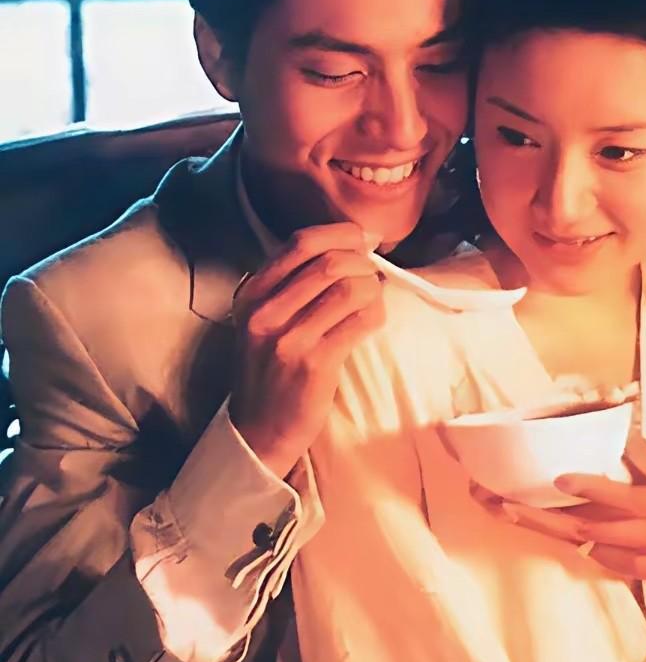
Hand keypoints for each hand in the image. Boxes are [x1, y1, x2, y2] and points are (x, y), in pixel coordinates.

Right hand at [229, 224, 384, 478]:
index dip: (342, 233)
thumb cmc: (271, 370)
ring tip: (373, 300)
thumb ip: (294, 284)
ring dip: (373, 289)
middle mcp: (265, 311)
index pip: (300, 242)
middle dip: (363, 263)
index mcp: (252, 293)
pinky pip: (360, 322)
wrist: (259, 428)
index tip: (364, 239)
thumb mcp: (265, 319)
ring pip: (349, 289)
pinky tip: (373, 320)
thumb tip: (350, 246)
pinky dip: (376, 314)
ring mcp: (288, 338)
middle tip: (373, 276)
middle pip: (330, 262)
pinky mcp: (314, 364)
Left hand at [490, 435, 645, 582]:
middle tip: (506, 505)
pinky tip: (552, 536)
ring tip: (514, 516)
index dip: (590, 490)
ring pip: (593, 549)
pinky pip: (609, 564)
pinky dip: (584, 550)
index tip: (559, 479)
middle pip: (593, 530)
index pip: (621, 498)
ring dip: (553, 534)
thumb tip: (624, 435)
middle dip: (546, 520)